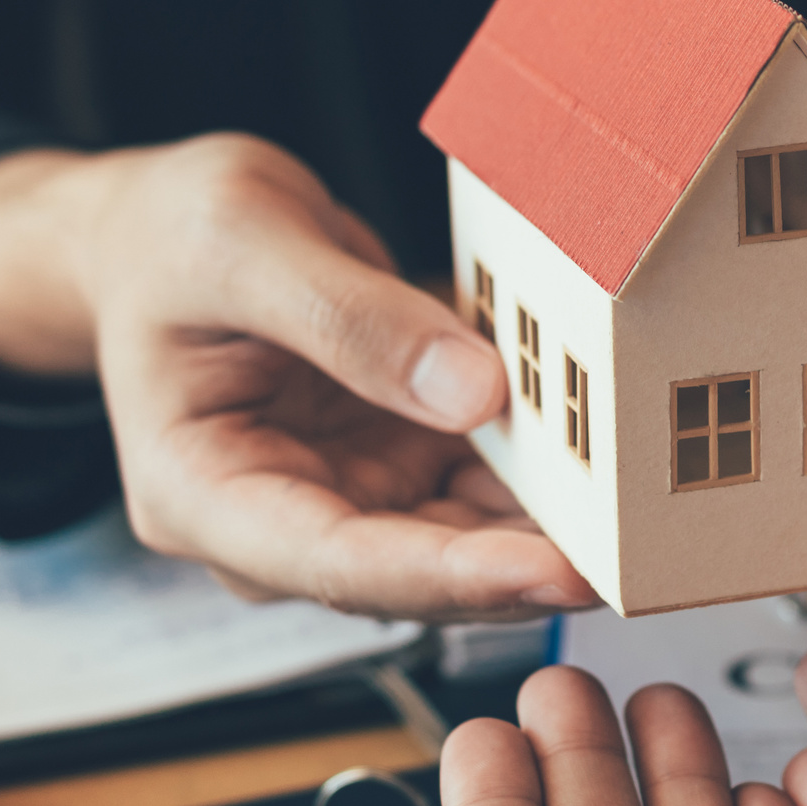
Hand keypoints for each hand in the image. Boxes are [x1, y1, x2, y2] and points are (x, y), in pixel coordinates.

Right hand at [0, 135, 596, 619]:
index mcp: (200, 495)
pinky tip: (610, 467)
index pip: (336, 561)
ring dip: (546, 534)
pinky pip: (478, 491)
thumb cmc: (166, 238)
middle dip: (522, 568)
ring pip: (460, 543)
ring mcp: (342, 501)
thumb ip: (348, 317)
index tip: (548, 569)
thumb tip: (473, 391)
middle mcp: (277, 521)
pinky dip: (542, 480)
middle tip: (631, 555)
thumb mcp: (240, 241)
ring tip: (642, 519)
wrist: (163, 229)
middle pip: (413, 572)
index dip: (449, 576)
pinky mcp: (394, 471)